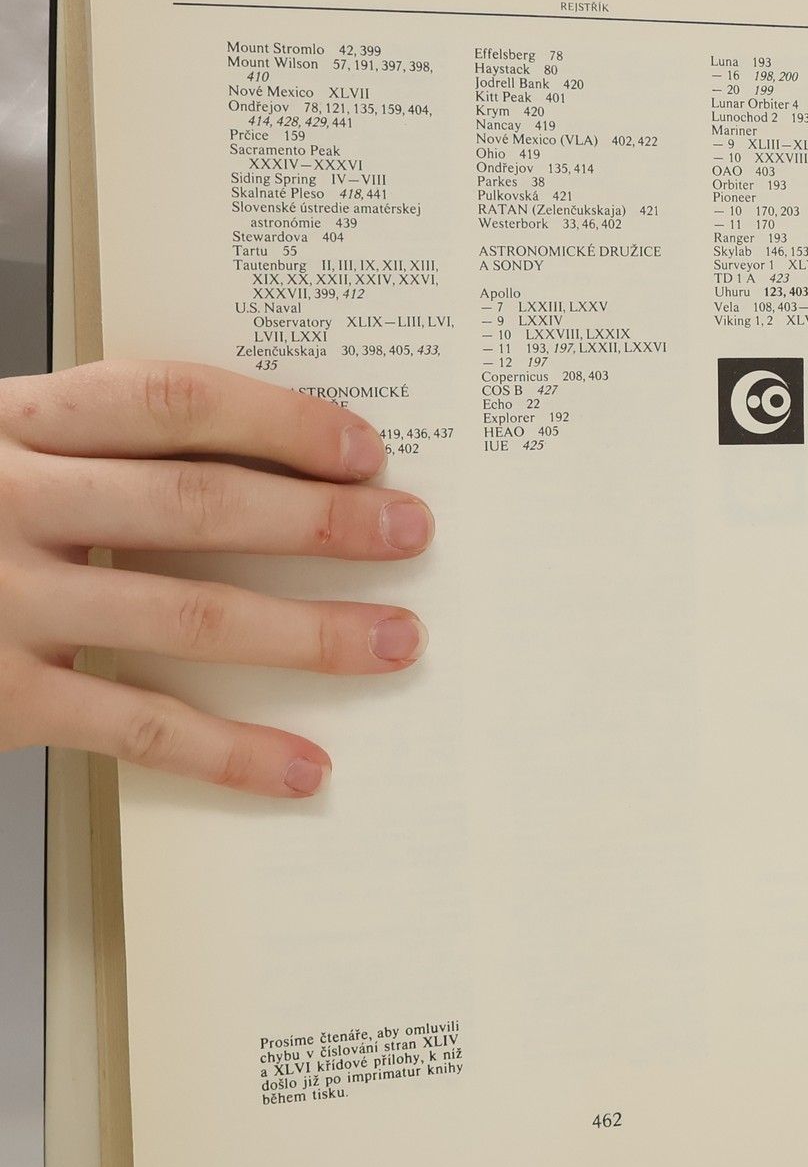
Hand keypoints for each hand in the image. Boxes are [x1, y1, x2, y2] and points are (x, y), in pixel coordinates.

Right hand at [0, 362, 432, 797]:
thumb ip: (88, 452)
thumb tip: (261, 464)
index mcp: (9, 426)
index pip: (163, 401)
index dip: (273, 420)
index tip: (362, 447)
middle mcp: (5, 502)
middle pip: (195, 502)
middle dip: (318, 519)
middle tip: (408, 532)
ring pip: (185, 612)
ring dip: (306, 630)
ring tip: (391, 639)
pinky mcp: (0, 697)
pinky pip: (138, 723)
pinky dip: (230, 751)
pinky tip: (302, 766)